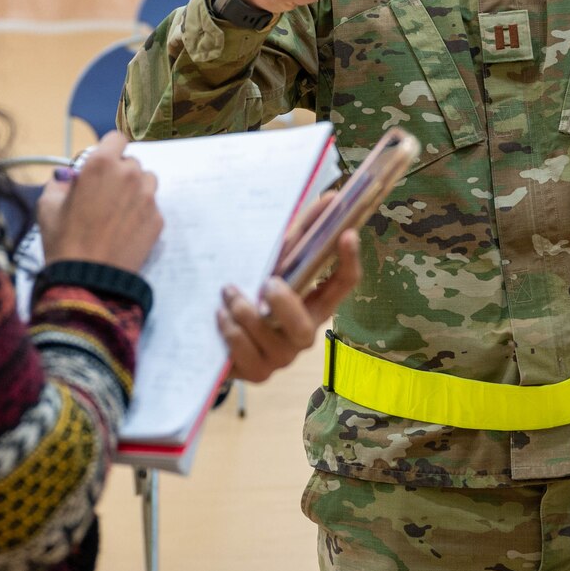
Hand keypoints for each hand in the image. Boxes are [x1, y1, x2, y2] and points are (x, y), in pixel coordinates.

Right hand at [36, 130, 162, 273]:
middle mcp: (129, 174)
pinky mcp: (158, 219)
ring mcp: (148, 197)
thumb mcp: (48, 206)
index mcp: (101, 164)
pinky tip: (126, 230)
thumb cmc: (63, 240)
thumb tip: (69, 176)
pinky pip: (152, 206)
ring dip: (135, 190)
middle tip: (105, 195)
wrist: (87, 280)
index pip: (117, 138)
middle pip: (131, 162)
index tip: (103, 164)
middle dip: (120, 173)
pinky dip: (142, 213)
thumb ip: (60, 182)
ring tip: (118, 212)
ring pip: (146, 181)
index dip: (109, 150)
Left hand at [216, 200, 362, 385]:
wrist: (219, 333)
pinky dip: (230, 331)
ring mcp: (280, 358)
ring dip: (244, 312)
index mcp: (314, 303)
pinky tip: (220, 315)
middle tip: (268, 282)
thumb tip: (328, 197)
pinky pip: (244, 354)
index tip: (347, 233)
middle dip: (284, 304)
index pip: (344, 285)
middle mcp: (302, 334)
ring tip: (228, 291)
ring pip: (268, 340)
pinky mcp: (256, 373)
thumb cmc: (255, 290)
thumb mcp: (275, 260)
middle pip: (305, 327)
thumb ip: (300, 232)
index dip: (350, 260)